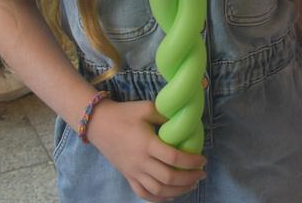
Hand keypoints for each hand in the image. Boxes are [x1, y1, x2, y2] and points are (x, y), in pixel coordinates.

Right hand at [85, 99, 206, 201]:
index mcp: (147, 144)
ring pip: (158, 190)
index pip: (174, 158)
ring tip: (192, 185)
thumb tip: (186, 121)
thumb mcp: (148, 108)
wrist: (98, 123)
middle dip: (189, 178)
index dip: (192, 161)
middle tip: (202, 174)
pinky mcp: (127, 176)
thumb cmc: (124, 114)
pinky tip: (171, 195)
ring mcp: (133, 171)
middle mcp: (140, 162)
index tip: (203, 160)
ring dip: (178, 191)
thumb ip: (166, 116)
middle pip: (168, 178)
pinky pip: (143, 193)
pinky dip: (158, 198)